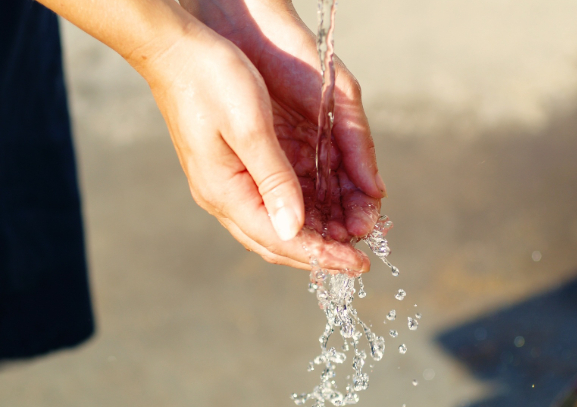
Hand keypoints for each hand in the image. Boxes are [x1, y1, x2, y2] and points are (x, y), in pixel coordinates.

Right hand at [178, 0, 386, 268]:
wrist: (176, 50)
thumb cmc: (211, 80)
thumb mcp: (250, 127)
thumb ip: (274, 180)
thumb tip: (294, 229)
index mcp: (225, 191)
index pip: (280, 239)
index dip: (321, 255)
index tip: (357, 265)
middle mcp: (223, 196)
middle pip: (276, 241)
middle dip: (319, 253)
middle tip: (357, 260)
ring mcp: (225, 184)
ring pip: (274, 225)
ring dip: (312, 236)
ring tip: (348, 237)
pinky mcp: (233, 169)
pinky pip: (270, 204)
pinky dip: (300, 213)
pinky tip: (323, 211)